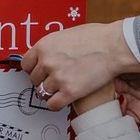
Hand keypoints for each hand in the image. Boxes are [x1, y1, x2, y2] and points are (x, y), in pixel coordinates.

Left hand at [22, 22, 139, 110]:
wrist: (115, 47)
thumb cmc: (98, 38)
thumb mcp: (68, 35)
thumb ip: (55, 46)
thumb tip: (50, 53)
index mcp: (44, 46)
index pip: (25, 64)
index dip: (33, 69)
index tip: (39, 72)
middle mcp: (47, 62)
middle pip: (34, 80)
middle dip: (44, 81)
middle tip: (55, 80)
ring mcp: (58, 78)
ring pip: (43, 93)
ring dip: (51, 92)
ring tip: (62, 89)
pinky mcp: (70, 92)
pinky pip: (53, 104)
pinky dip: (56, 104)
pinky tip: (63, 99)